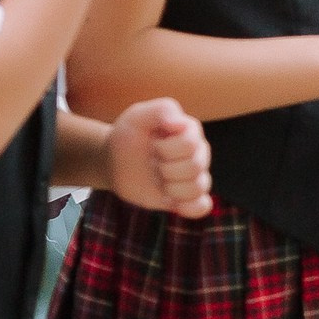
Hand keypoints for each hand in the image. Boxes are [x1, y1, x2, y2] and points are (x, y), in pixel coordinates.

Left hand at [103, 98, 213, 218]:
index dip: (166, 148)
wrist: (116, 160)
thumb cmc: (129, 135)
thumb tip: (179, 123)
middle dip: (166, 168)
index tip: (153, 143)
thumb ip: (162, 110)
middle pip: (195, 167)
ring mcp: (194, 175)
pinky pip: (202, 206)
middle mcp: (198, 152)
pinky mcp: (186, 196)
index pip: (189, 144)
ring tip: (160, 181)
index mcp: (190, 131)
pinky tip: (174, 204)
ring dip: (173, 188)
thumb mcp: (138, 115)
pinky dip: (190, 207)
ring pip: (199, 187)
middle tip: (154, 163)